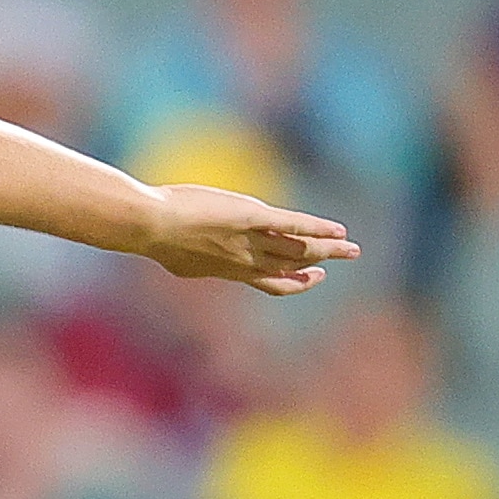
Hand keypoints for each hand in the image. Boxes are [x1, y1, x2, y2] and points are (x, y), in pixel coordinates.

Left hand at [138, 183, 359, 295]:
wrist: (148, 225)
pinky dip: (318, 228)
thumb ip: (193, 263)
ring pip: (298, 249)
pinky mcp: (251, 218)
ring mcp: (249, 240)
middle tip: (344, 257)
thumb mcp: (177, 258)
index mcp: (227, 269)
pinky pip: (293, 226)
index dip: (294, 281)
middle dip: (320, 263)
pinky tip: (338, 230)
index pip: (269, 279)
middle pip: (291, 265)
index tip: (311, 278)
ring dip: (328, 248)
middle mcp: (244, 260)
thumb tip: (187, 266)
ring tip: (351, 248)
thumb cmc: (153, 238)